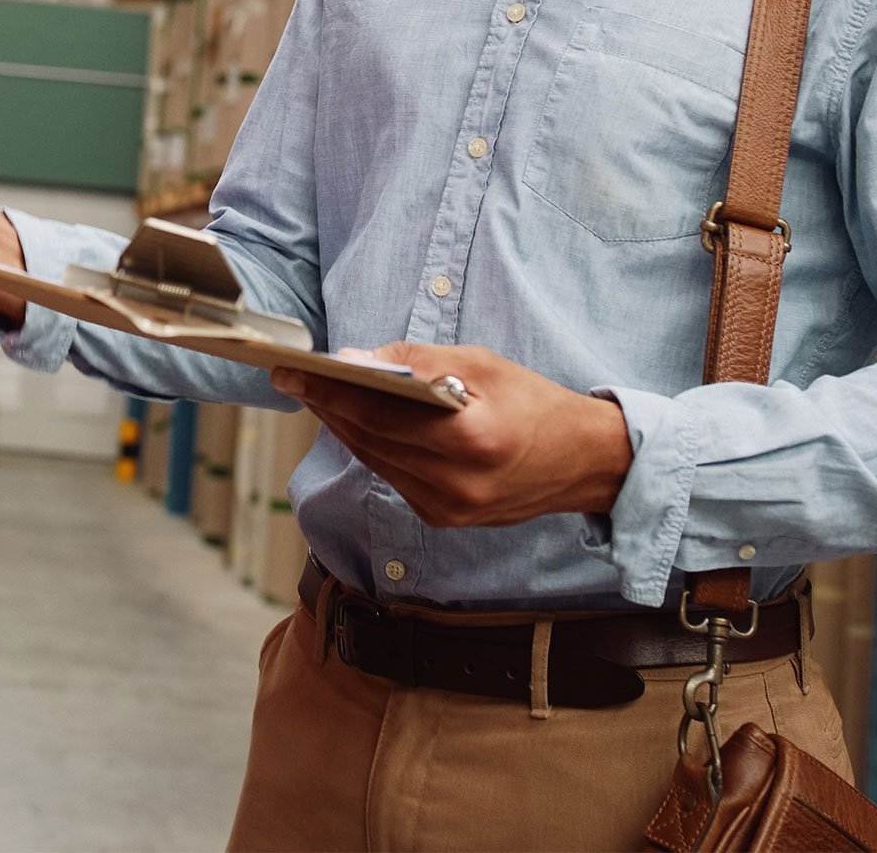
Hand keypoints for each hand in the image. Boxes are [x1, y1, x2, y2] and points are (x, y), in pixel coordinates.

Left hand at [270, 342, 632, 528]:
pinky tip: (353, 421)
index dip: (330, 392)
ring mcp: (448, 509)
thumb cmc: (534, 404)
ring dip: (342, 426)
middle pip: (369, 440)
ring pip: (374, 461)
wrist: (584, 463)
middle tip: (293, 377)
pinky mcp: (444, 519)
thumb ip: (417, 360)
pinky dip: (370, 447)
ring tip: (316, 393)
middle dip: (327, 405)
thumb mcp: (482, 364)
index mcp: (471, 441)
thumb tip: (356, 358)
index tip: (293, 372)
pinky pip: (391, 476)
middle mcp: (456, 485)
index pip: (380, 415)